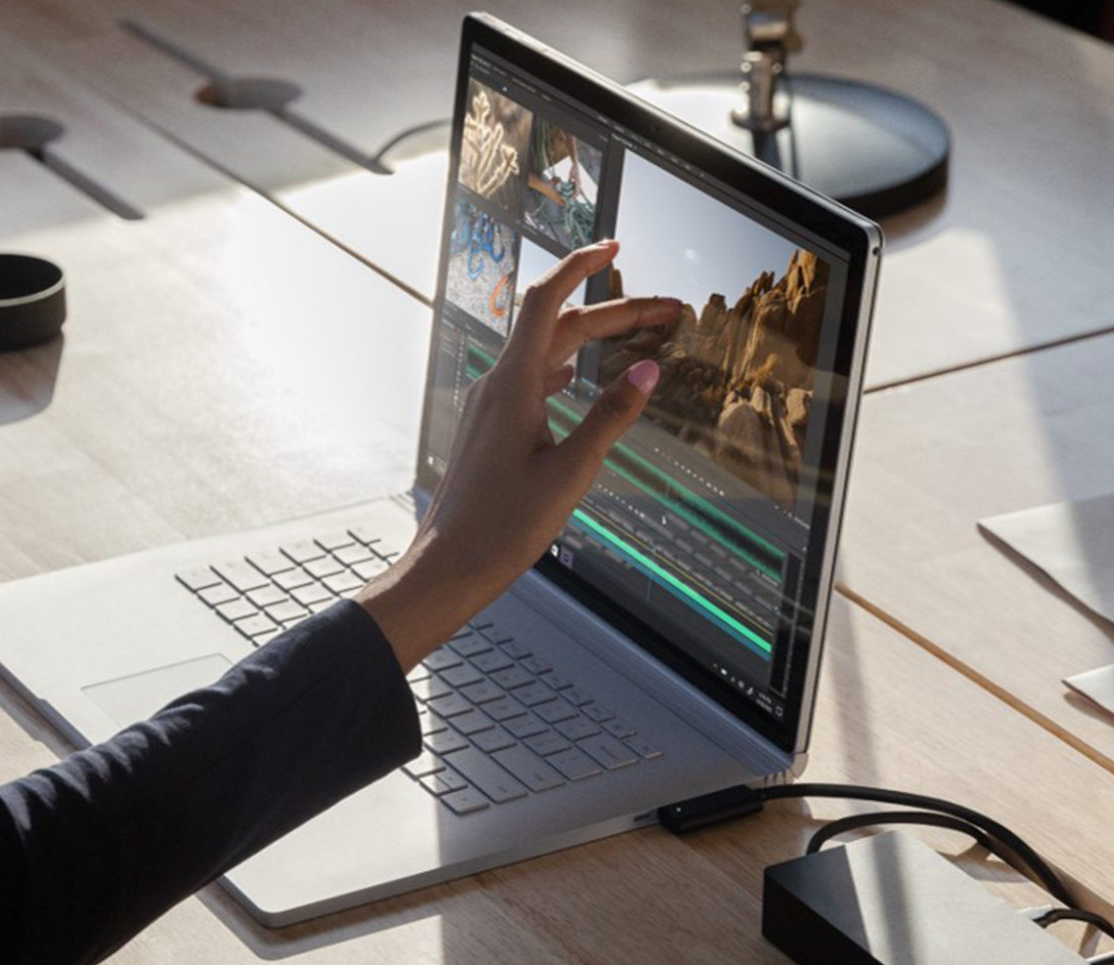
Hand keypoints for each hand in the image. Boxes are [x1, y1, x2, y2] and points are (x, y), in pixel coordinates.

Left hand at [358, 241, 676, 669]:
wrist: (447, 567)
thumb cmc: (501, 528)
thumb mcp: (571, 473)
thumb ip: (611, 417)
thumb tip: (647, 366)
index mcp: (513, 386)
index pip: (547, 302)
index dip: (580, 267)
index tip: (615, 248)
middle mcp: (496, 386)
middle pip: (558, 328)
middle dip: (613, 311)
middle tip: (666, 309)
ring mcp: (489, 406)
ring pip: (545, 354)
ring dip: (591, 340)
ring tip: (636, 335)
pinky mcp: (488, 428)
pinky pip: (529, 380)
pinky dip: (562, 367)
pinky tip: (576, 378)